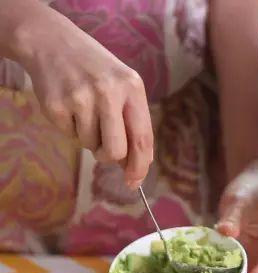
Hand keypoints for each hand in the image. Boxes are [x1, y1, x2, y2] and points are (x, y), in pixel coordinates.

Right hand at [13, 5, 152, 187]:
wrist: (52, 42)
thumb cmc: (95, 70)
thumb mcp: (122, 86)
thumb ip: (132, 122)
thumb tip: (135, 165)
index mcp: (132, 88)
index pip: (143, 138)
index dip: (141, 165)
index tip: (136, 182)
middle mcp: (109, 92)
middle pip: (116, 150)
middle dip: (110, 157)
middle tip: (104, 150)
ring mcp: (81, 98)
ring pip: (90, 144)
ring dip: (88, 136)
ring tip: (84, 110)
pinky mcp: (56, 105)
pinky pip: (69, 135)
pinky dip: (70, 127)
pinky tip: (69, 105)